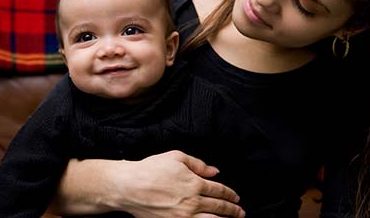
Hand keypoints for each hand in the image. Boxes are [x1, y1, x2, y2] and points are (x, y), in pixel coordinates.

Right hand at [117, 150, 244, 217]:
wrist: (128, 186)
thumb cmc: (150, 170)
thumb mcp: (176, 157)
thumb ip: (198, 164)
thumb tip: (214, 171)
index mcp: (194, 183)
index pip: (219, 190)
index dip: (230, 194)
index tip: (236, 197)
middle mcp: (192, 202)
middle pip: (220, 208)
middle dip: (233, 210)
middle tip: (241, 212)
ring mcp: (183, 216)